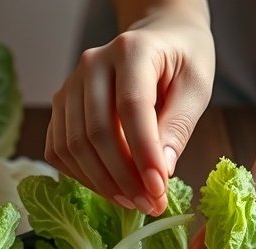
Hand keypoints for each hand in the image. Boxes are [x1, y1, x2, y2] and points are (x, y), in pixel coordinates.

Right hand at [45, 5, 214, 215]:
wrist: (158, 38)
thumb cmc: (181, 61)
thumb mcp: (195, 87)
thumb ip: (178, 127)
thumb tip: (161, 173)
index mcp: (131, 50)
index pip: (131, 108)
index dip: (143, 153)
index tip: (158, 188)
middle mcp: (92, 65)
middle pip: (96, 132)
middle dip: (123, 177)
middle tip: (149, 204)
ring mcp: (70, 86)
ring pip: (73, 146)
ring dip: (102, 183)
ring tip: (133, 201)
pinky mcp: (61, 108)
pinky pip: (60, 151)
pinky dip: (82, 177)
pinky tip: (110, 187)